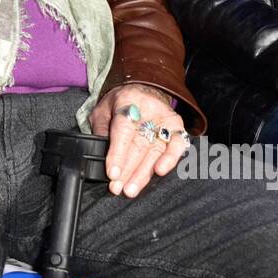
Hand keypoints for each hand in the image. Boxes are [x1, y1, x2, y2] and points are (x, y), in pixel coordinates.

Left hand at [91, 83, 187, 197]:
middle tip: (117, 187)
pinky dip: (170, 159)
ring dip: (143, 172)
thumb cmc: (120, 103)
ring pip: (155, 149)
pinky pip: (177, 145)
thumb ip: (100, 129)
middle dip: (127, 169)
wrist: (144, 89)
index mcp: (127, 101)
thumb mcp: (103, 110)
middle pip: (138, 144)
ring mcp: (164, 118)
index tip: (112, 173)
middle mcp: (149, 110)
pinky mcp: (176, 126)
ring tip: (131, 188)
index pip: (123, 130)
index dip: (117, 153)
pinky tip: (160, 171)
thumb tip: (99, 153)